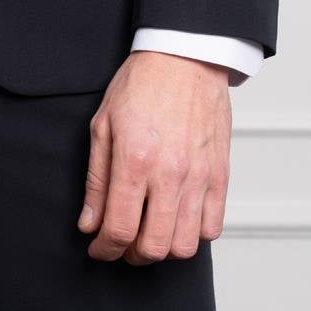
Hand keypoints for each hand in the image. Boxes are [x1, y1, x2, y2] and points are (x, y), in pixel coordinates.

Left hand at [76, 50, 230, 263]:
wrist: (184, 55)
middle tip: (122, 243)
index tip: (98, 248)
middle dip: (131, 255)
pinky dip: (193, 234)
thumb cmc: (141, 83)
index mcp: (135, 159)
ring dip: (163, 249)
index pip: (118, 229)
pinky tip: (177, 218)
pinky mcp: (220, 174)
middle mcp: (170, 173)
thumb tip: (89, 223)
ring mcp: (199, 175)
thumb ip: (96, 180)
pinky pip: (212, 227)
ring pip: (184, 245)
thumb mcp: (103, 124)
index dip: (104, 249)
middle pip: (153, 247)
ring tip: (150, 231)